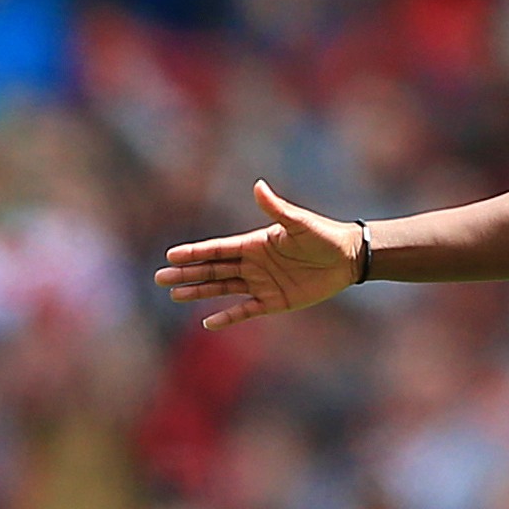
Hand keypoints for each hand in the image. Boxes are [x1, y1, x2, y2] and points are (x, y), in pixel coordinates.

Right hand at [155, 181, 361, 328]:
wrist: (347, 258)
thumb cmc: (324, 235)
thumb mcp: (298, 222)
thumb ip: (276, 208)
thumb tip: (258, 186)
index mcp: (254, 243)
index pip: (217, 249)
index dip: (194, 252)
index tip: (171, 255)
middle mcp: (253, 264)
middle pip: (213, 269)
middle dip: (187, 274)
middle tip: (160, 279)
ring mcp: (261, 283)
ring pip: (223, 289)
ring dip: (200, 292)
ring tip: (175, 295)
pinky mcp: (274, 301)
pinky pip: (245, 310)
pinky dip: (228, 316)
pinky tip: (208, 322)